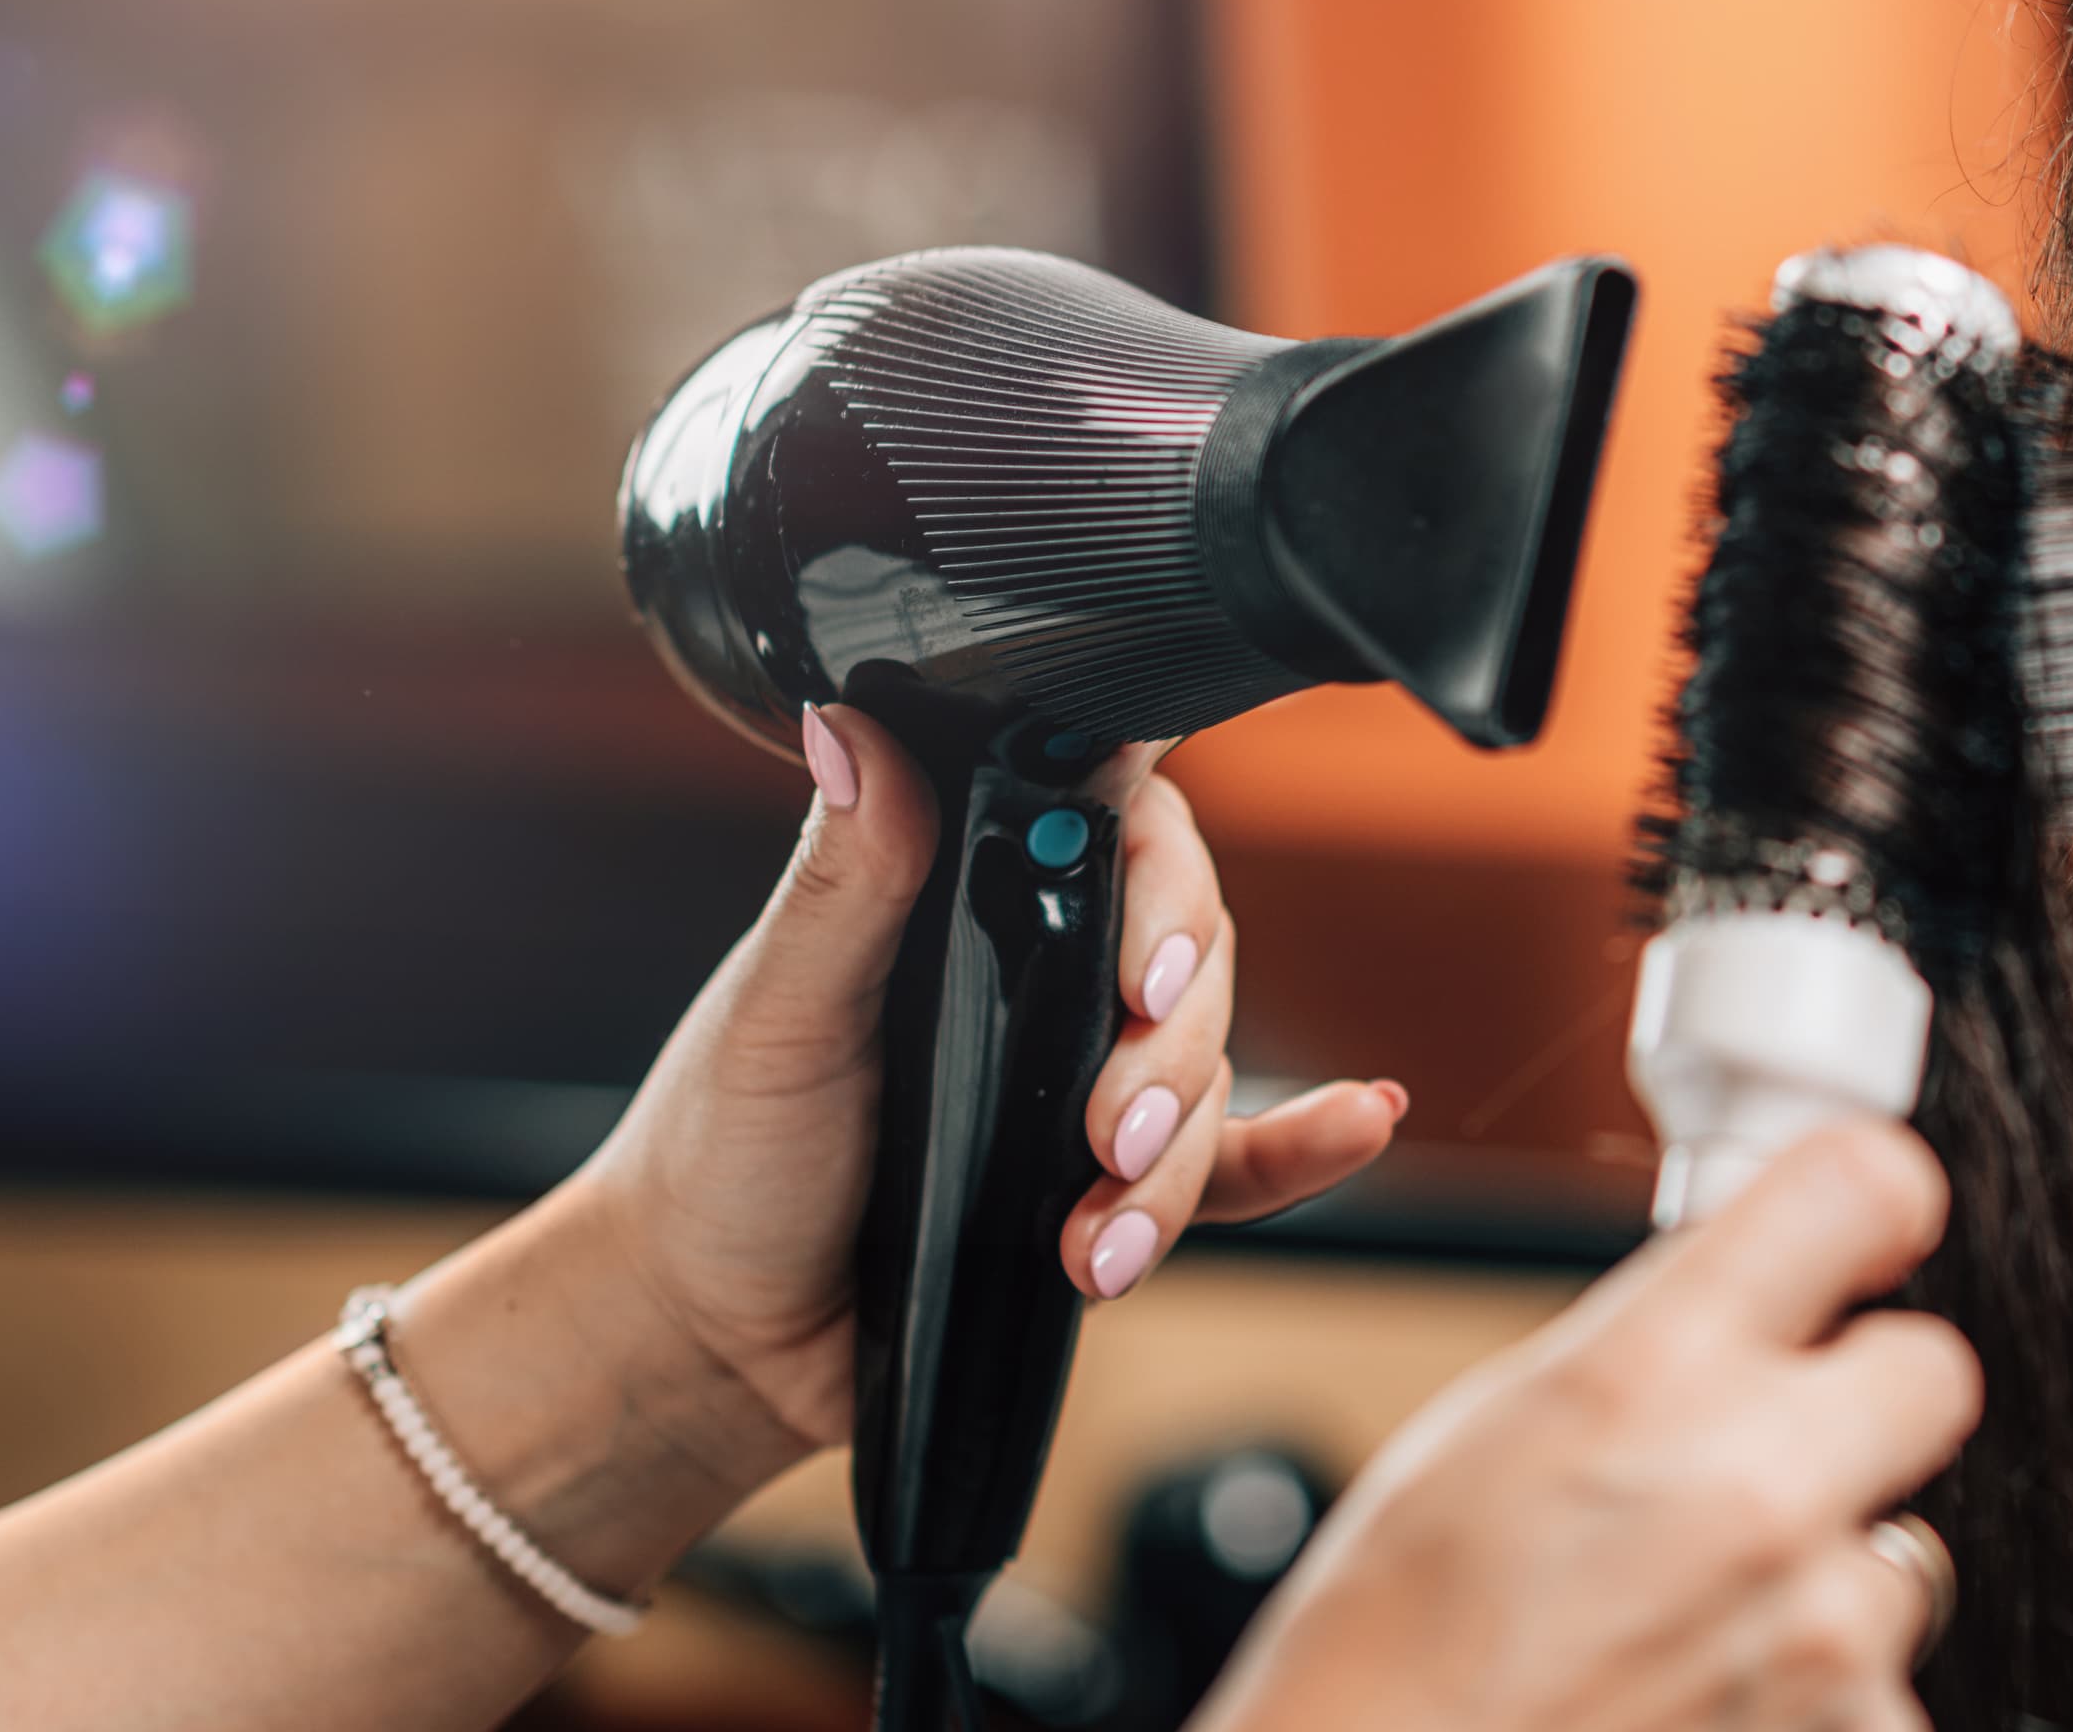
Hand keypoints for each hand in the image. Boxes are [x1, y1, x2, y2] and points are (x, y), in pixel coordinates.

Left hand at [565, 706, 1406, 1473]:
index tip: (1140, 962)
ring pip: (1209, 1071)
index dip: (1159, 873)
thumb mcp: (776, 1012)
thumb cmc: (722, 1161)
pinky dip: (1308, 1144)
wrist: (714, 1340)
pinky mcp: (1113, 1186)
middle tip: (1109, 1125)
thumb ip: (843, 881)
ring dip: (1174, 1157)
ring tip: (1099, 1232)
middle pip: (1189, 953)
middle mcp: (1046, 970)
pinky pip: (1241, 1157)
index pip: (1114, 823)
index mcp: (970, 893)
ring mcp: (1086, 1078)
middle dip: (1170, 1047)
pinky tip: (1358, 1122)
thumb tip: (852, 733)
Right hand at [1193, 1122, 1982, 1731]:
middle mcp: (1758, 1488)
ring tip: (1693, 1620)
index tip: (1868, 1227)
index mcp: (1649, 1373)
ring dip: (1828, 1577)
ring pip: (1905, 1554)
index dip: (1871, 1204)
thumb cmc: (1385, 1655)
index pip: (1861, 1187)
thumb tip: (1738, 1296)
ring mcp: (1820, 1631)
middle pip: (1933, 1370)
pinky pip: (1880, 1687)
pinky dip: (1814, 1699)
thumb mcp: (1483, 1434)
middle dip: (1865, 1399)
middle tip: (1778, 1448)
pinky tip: (1703, 1699)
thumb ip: (1642, 1349)